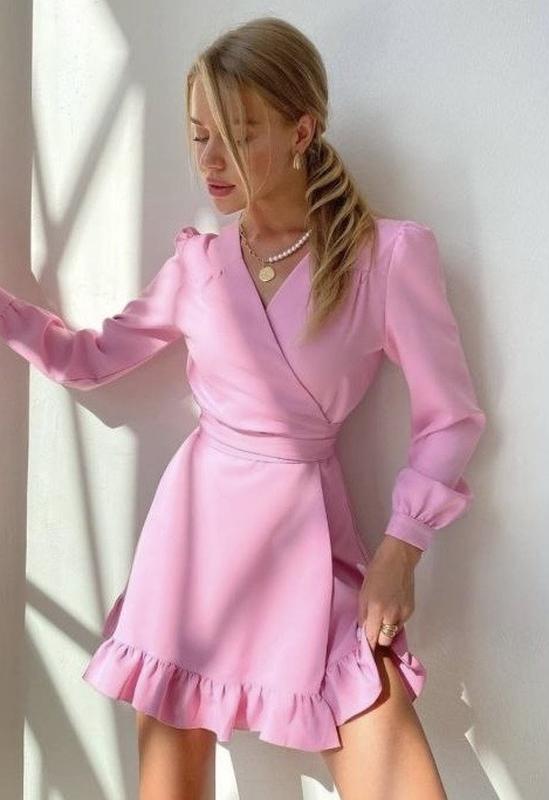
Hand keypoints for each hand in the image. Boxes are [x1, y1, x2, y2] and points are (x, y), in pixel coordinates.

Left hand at [358, 534, 421, 650]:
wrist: (399, 558)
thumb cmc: (376, 572)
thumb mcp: (363, 593)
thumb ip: (363, 615)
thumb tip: (363, 631)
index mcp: (376, 609)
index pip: (371, 638)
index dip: (367, 644)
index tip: (364, 647)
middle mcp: (391, 615)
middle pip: (384, 641)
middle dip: (377, 639)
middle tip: (372, 631)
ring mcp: (404, 614)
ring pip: (393, 634)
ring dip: (386, 630)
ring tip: (382, 617)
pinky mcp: (411, 611)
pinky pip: (400, 624)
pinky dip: (395, 621)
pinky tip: (391, 609)